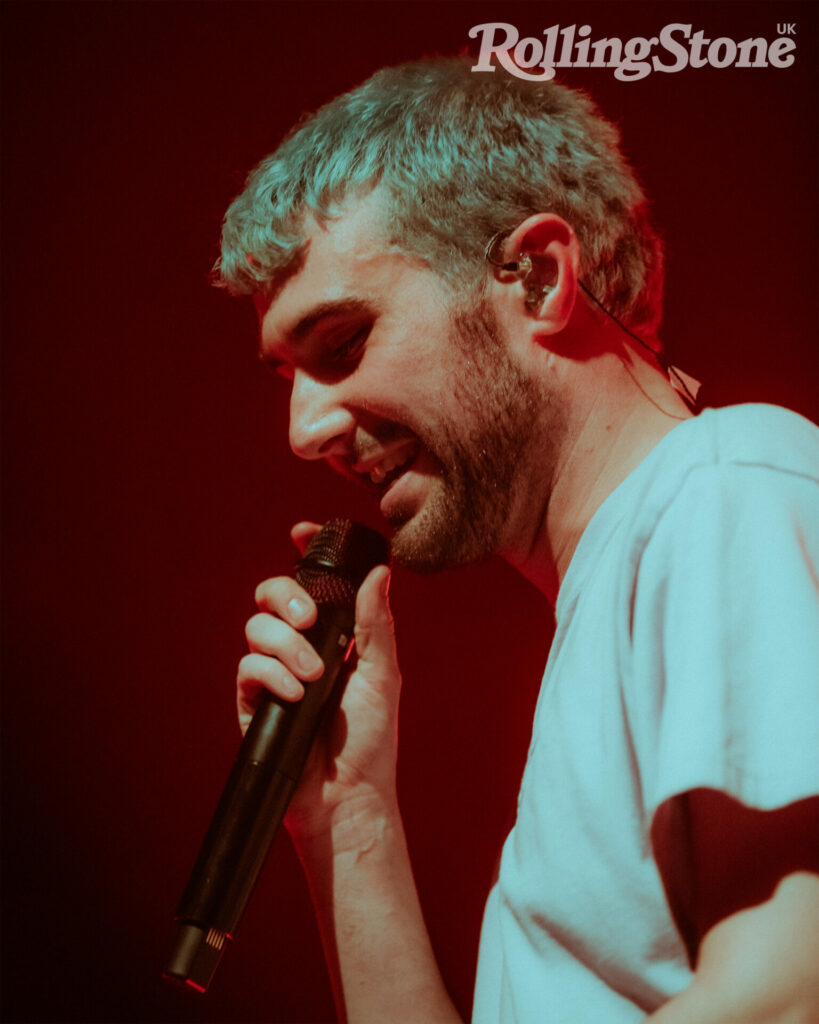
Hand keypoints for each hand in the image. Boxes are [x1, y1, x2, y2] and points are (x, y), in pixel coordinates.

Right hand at [237, 522, 401, 839]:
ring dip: (285, 644)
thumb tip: (379, 572)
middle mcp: (300, 647)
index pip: (312, 585)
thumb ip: (376, 623)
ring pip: (257, 627)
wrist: (347, 796)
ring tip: (312, 676)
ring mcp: (274, 672)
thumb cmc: (371, 739)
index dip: (303, 554)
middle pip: (272, 595)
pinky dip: (271, 673)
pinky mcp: (253, 700)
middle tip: (310, 619)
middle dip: (286, 597)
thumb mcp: (383, 674)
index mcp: (333, 636)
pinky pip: (248, 667)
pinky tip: (294, 694)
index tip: (299, 533)